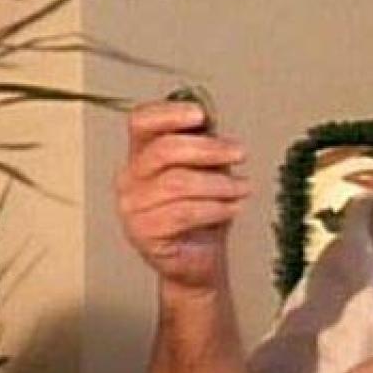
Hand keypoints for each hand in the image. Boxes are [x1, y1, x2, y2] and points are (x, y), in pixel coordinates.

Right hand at [115, 99, 250, 291]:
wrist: (199, 259)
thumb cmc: (202, 211)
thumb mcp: (207, 170)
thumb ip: (204, 144)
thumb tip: (211, 120)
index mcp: (141, 154)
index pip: (141, 122)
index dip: (169, 113)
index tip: (200, 114)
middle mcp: (130, 178)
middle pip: (164, 150)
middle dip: (209, 149)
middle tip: (239, 152)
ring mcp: (133, 207)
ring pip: (178, 183)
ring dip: (219, 183)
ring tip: (243, 188)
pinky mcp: (144, 233)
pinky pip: (184, 213)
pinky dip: (216, 208)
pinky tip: (232, 208)